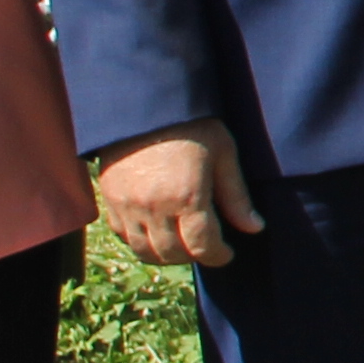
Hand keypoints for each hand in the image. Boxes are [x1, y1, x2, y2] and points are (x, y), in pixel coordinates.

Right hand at [93, 121, 259, 269]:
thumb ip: (236, 195)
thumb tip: (254, 228)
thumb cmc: (192, 126)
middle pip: (173, 254)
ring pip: (145, 251)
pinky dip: (141, 241)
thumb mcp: (223, 153)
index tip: (227, 253)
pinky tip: (157, 231)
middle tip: (206, 247)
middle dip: (194, 256)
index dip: (218, 256)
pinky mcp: (109, 200)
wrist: (144, 106)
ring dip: (166, 255)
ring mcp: (127, 206)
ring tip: (183, 244)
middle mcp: (153, 207)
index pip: (202, 246)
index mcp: (187, 197)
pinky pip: (123, 235)